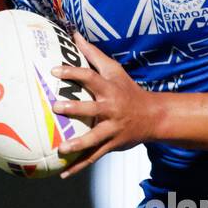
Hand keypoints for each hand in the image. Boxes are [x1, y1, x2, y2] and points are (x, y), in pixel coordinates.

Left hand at [51, 30, 156, 177]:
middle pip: (92, 109)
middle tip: (56, 107)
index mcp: (110, 89)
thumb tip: (74, 35)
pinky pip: (94, 157)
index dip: (73, 73)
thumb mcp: (114, 71)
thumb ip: (93, 54)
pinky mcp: (112, 145)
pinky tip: (62, 173)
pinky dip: (78, 166)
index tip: (54, 70)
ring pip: (94, 138)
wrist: (153, 117)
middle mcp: (111, 109)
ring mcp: (112, 129)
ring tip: (61, 148)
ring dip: (78, 144)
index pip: (90, 77)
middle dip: (75, 109)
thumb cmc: (128, 90)